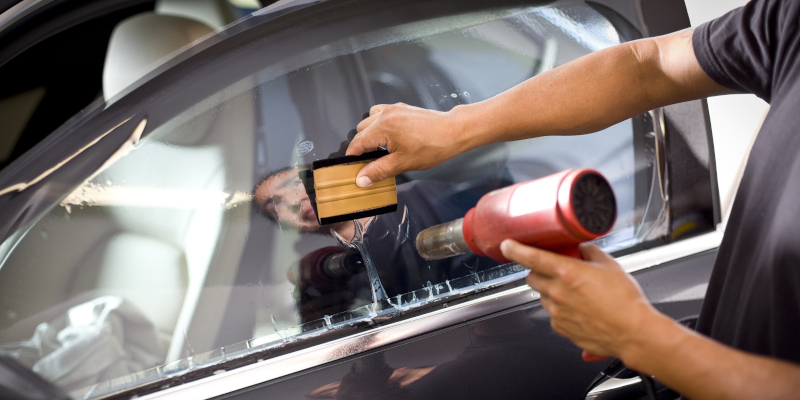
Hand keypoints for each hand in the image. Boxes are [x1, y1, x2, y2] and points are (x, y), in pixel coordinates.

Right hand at [346, 103, 471, 186]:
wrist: (453, 132)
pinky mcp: (401, 108)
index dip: (352, 157)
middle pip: (361, 130)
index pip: (357, 142)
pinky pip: (380, 113)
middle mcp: (386, 114)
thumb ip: (379, 171)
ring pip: (369, 120)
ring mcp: (393, 109)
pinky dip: (379, 124)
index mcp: (384, 127)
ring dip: (370, 134)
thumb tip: (361, 179)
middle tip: (370, 162)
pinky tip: (389, 136)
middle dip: (362, 146)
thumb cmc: (432, 147)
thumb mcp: (403, 163)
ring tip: (380, 149)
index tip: (352, 168)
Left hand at [500, 240, 658, 359]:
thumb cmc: (625, 302)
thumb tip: (582, 248)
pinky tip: (579, 309)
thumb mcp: (610, 266)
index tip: (507, 245)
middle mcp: (557, 292)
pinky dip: (560, 309)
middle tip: (555, 270)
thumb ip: (590, 253)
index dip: (515, 249)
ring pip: (542, 296)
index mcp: (566, 272)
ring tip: (575, 293)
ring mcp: (556, 312)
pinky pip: (552, 314)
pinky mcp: (561, 328)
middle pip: (532, 277)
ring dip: (551, 291)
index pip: (530, 257)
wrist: (633, 332)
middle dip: (538, 271)